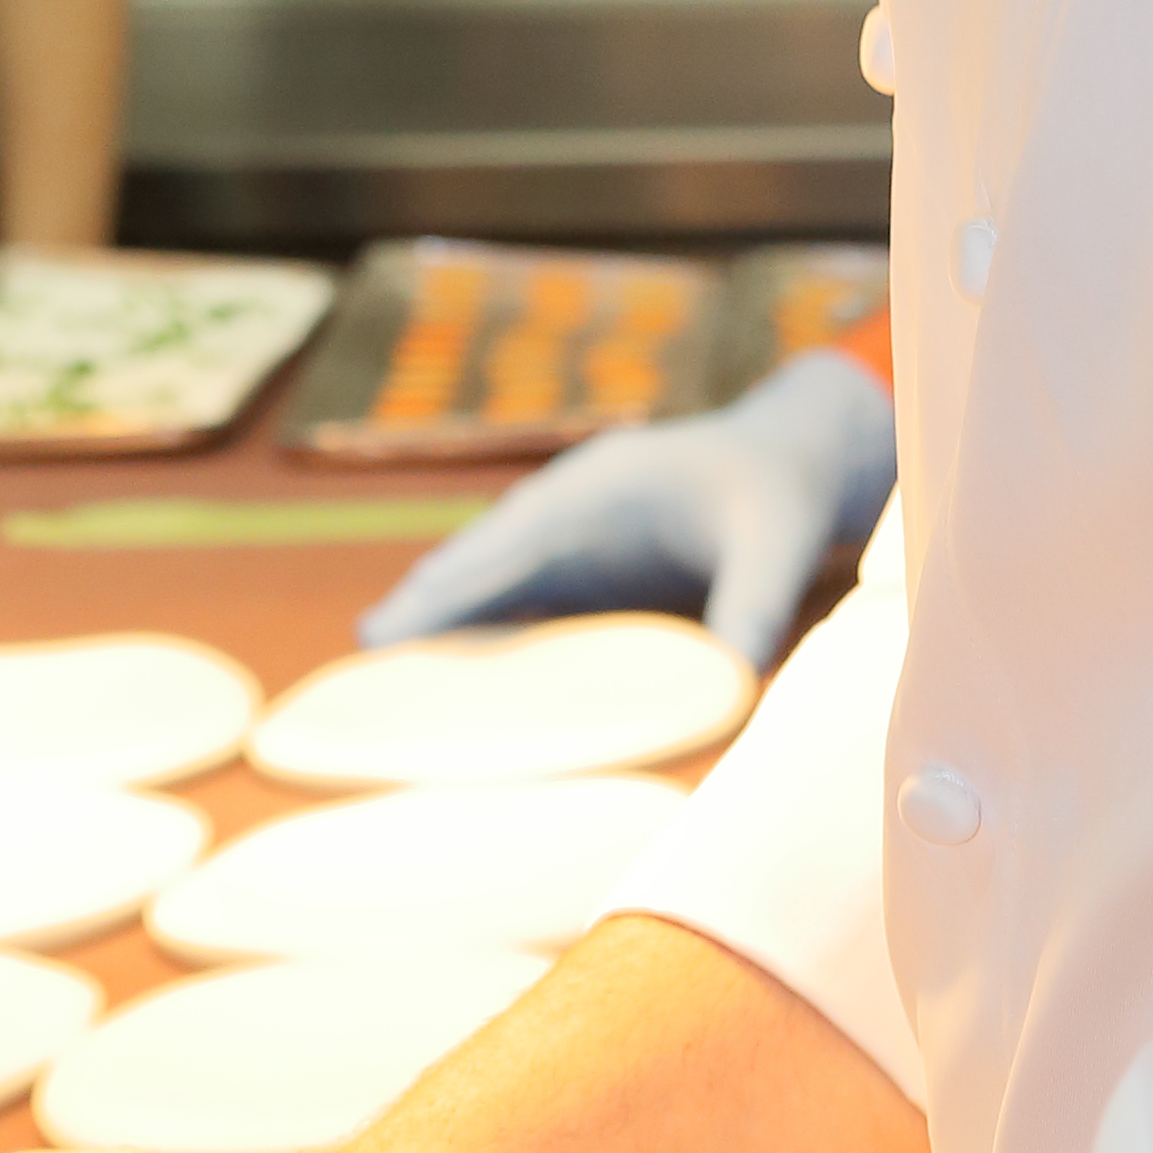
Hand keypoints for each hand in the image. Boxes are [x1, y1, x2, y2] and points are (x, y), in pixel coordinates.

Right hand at [356, 347, 897, 668]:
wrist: (786, 458)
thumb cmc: (776, 491)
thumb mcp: (778, 543)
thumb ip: (753, 607)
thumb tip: (733, 685)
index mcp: (600, 485)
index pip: (512, 539)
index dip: (455, 584)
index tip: (399, 623)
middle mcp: (565, 510)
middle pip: (478, 562)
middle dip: (425, 607)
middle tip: (365, 660)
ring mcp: (564, 541)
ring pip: (485, 587)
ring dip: (442, 629)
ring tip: (382, 686)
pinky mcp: (574, 572)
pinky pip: (514, 608)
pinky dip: (480, 642)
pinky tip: (449, 693)